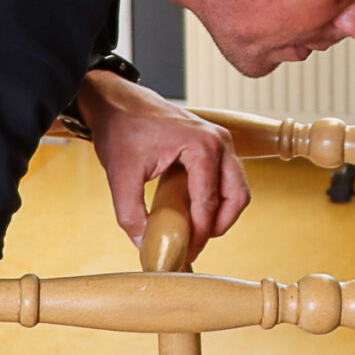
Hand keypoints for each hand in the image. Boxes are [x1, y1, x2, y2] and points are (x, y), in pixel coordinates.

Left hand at [78, 73, 249, 252]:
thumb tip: (144, 245)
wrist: (118, 103)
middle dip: (218, 225)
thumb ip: (131, 215)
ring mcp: (220, 141)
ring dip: (221, 214)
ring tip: (194, 230)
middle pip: (237, 197)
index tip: (186, 252)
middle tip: (194, 243)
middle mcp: (219, 142)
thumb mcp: (120, 176)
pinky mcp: (215, 144)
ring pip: (236, 189)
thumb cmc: (121, 130)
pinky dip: (217, 199)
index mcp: (202, 147)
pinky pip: (227, 179)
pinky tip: (192, 211)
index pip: (209, 202)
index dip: (200, 233)